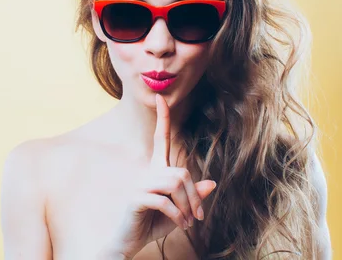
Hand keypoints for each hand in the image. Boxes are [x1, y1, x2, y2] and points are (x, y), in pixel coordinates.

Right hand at [105, 94, 216, 258]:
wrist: (128, 242)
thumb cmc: (152, 225)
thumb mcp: (181, 211)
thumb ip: (193, 197)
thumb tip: (212, 183)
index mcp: (156, 171)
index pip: (161, 139)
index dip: (163, 119)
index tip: (161, 98)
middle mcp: (147, 173)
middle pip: (180, 171)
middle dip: (194, 195)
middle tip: (199, 216)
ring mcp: (140, 184)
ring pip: (175, 183)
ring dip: (188, 206)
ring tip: (189, 223)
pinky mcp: (136, 198)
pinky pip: (165, 201)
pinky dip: (178, 215)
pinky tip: (181, 225)